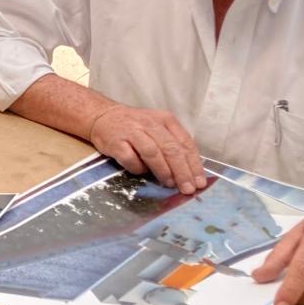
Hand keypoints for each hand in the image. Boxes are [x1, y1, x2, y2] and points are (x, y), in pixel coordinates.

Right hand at [87, 103, 206, 194]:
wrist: (103, 116)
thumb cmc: (136, 126)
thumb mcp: (158, 129)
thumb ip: (172, 146)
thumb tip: (188, 173)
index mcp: (166, 120)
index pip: (185, 144)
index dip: (194, 164)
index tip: (199, 182)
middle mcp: (151, 124)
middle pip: (171, 149)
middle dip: (182, 171)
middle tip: (188, 188)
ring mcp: (132, 132)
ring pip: (153, 153)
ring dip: (163, 171)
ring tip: (169, 184)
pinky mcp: (116, 142)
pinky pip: (130, 158)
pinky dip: (138, 168)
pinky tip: (141, 172)